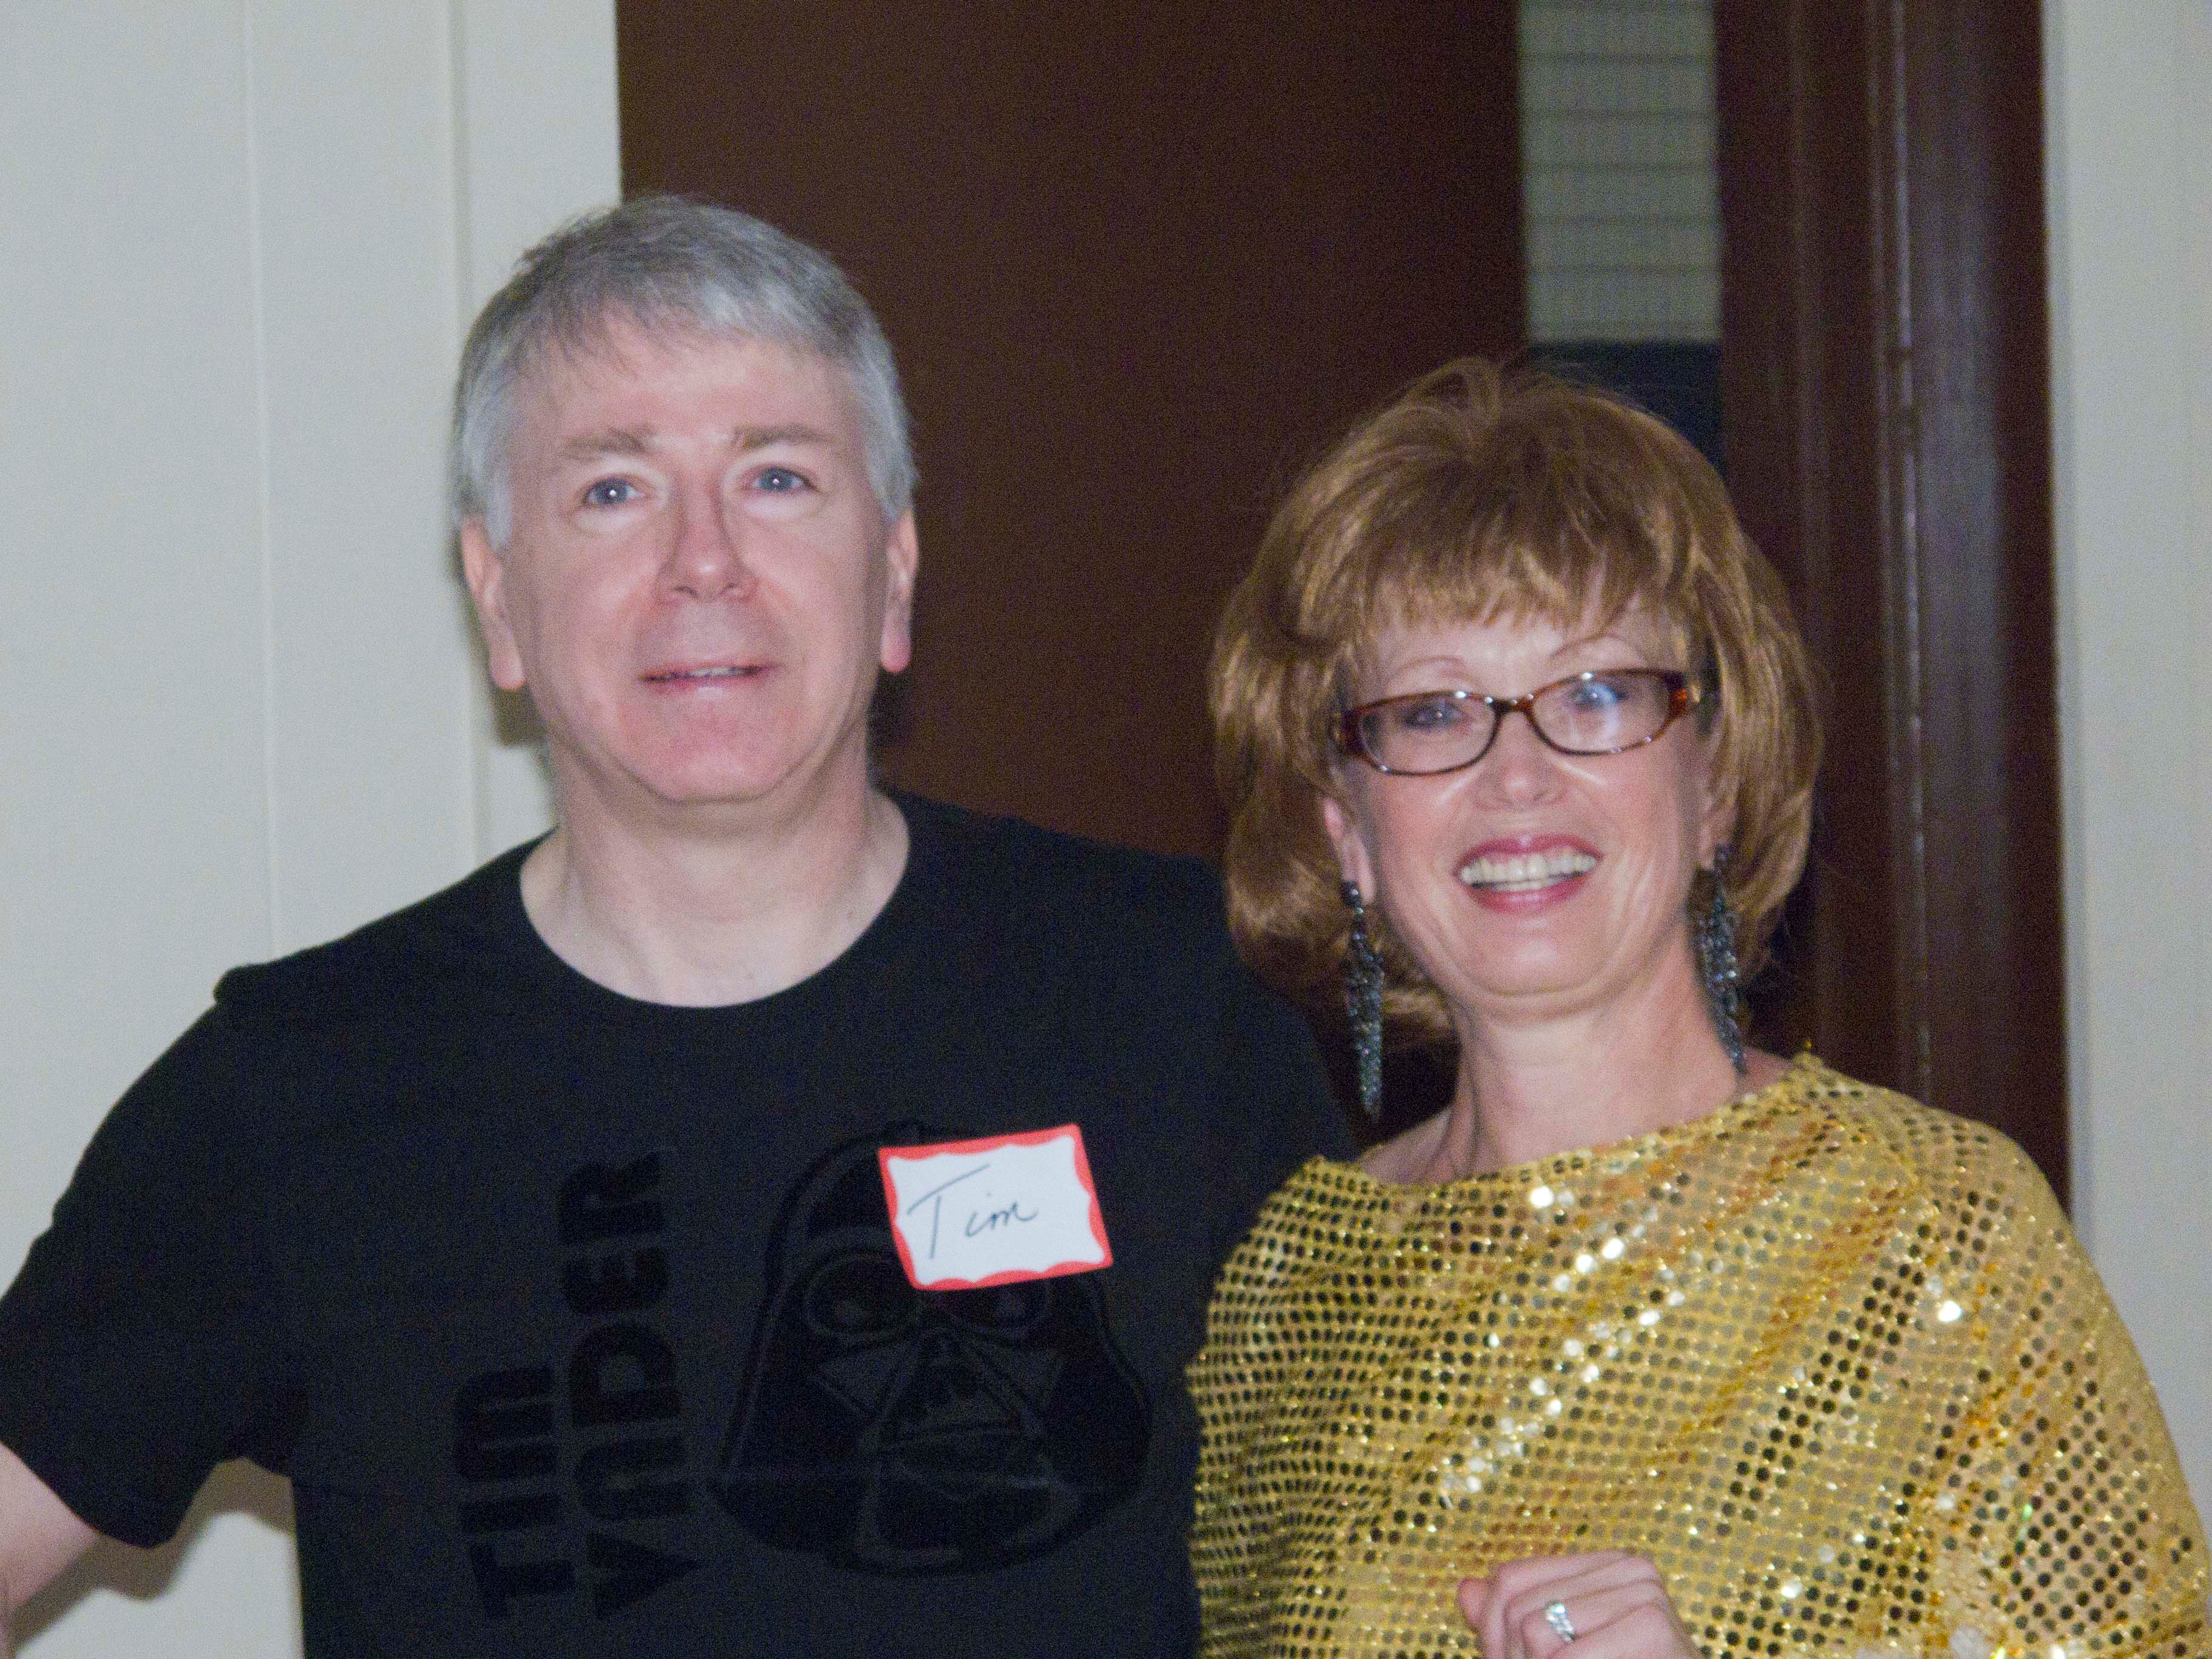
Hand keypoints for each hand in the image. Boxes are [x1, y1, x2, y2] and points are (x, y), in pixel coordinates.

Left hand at [1458, 1551, 1697, 1658]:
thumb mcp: (1556, 1649)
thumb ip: (1511, 1621)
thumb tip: (1465, 1588)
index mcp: (1605, 1564)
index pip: (1511, 1578)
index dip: (1494, 1628)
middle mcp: (1628, 1566)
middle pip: (1517, 1604)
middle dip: (1514, 1655)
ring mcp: (1644, 1591)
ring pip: (1535, 1629)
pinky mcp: (1652, 1624)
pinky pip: (1565, 1656)